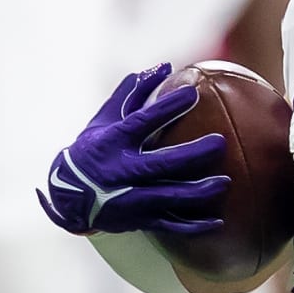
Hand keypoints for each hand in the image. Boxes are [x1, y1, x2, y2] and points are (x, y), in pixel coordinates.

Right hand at [38, 64, 228, 235]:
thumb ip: (132, 94)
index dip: (166, 107)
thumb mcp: (105, 120)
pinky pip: (169, 225)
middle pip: (160, 163)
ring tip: (225, 182)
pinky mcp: (138, 220)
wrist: (68, 197)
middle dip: (191, 155)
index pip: (141, 122)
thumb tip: (163, 66)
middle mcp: (120, 171)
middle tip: (219, 143)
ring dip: (198, 192)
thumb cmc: (94, 149)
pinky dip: (193, 226)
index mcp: (112, 142)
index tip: (192, 93)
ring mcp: (129, 198)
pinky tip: (218, 221)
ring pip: (168, 197)